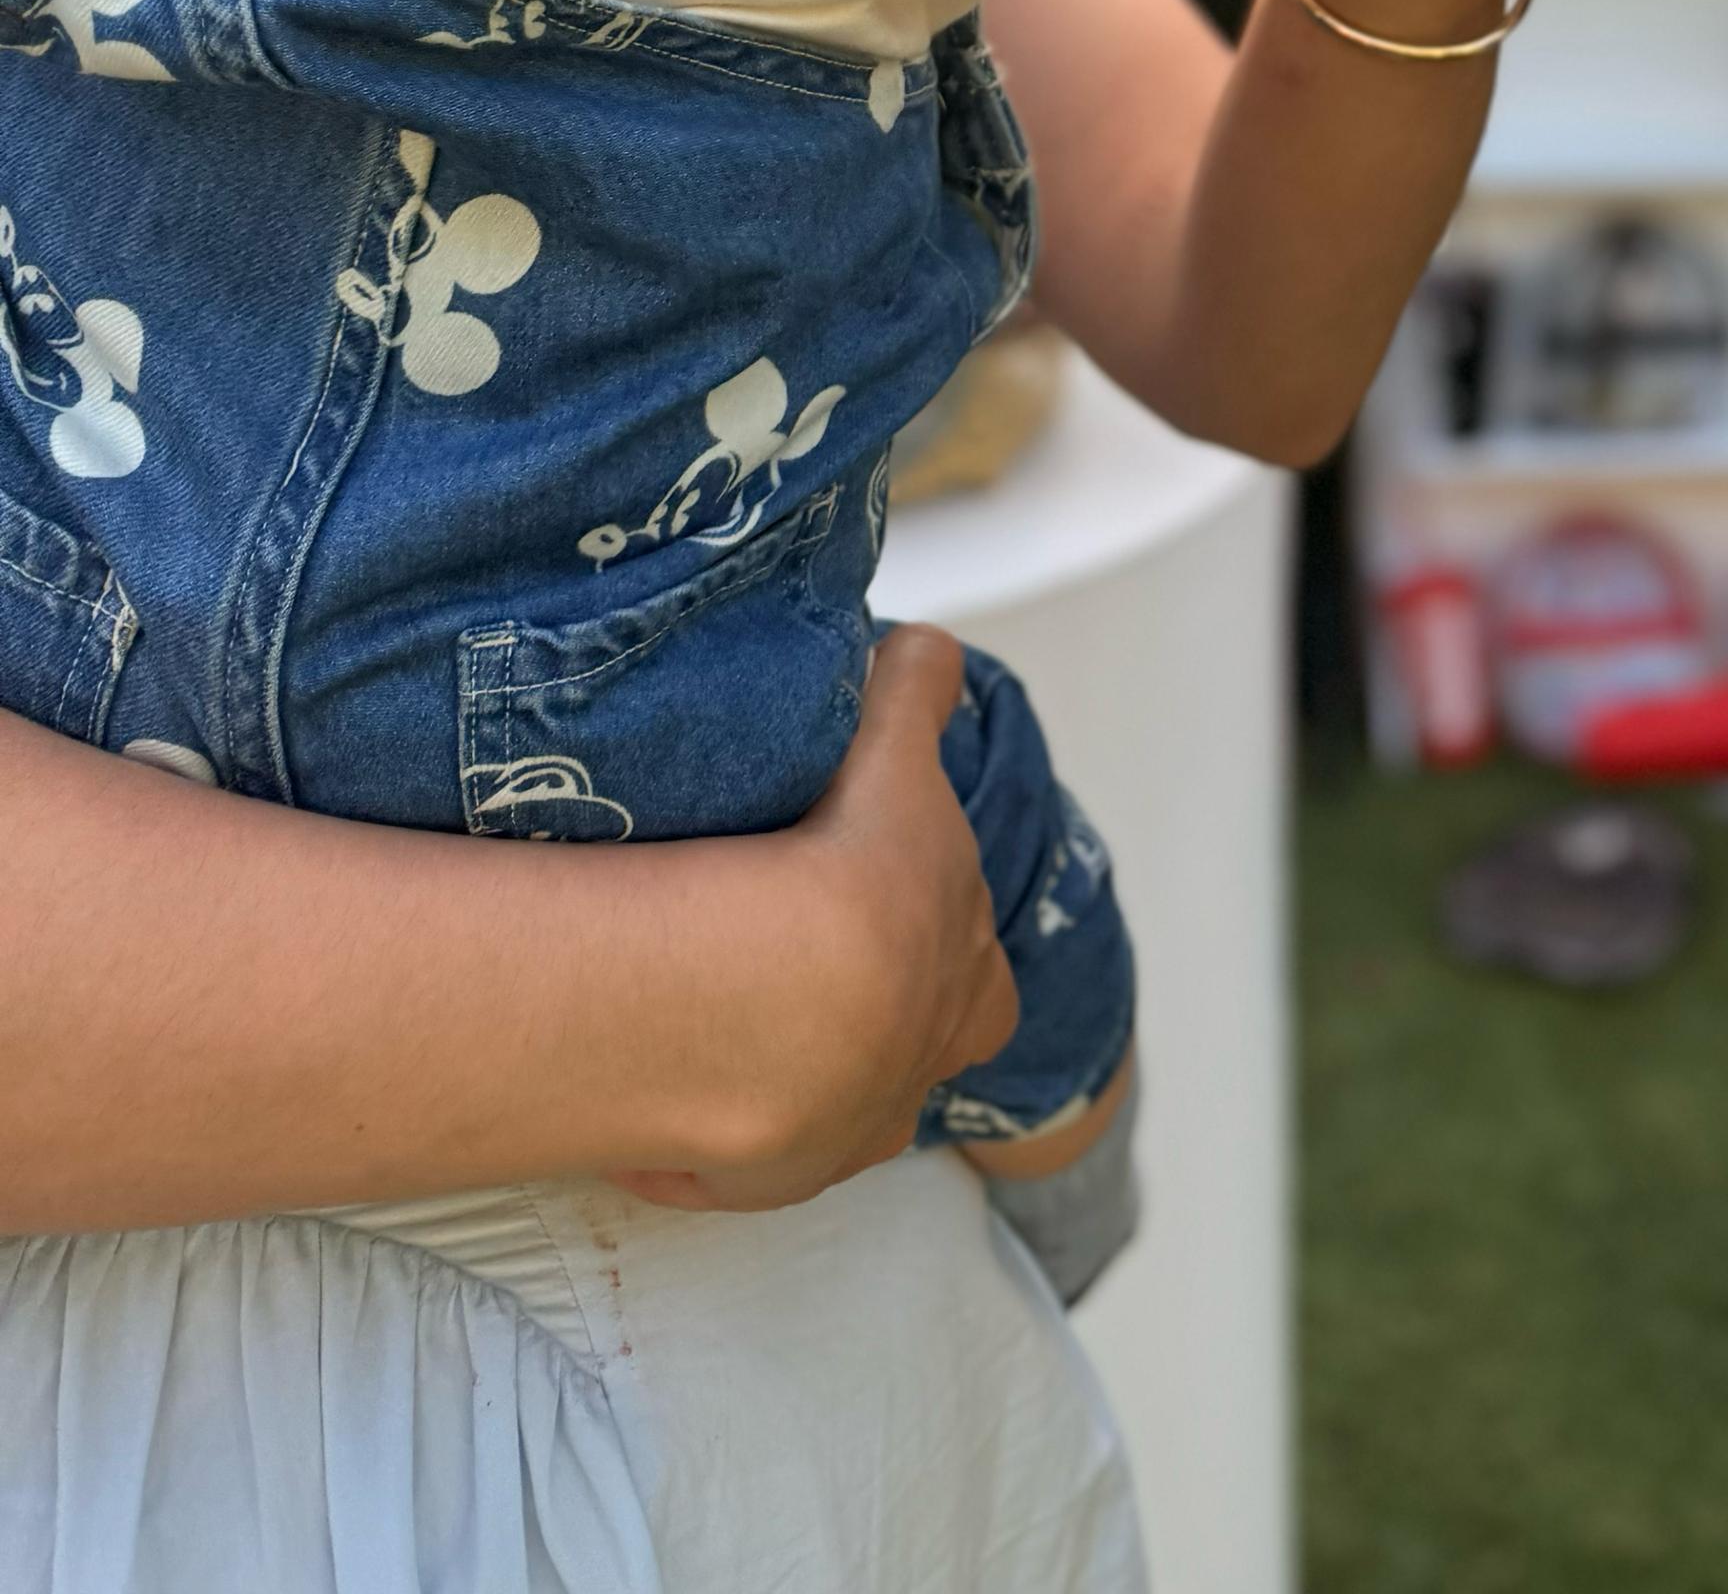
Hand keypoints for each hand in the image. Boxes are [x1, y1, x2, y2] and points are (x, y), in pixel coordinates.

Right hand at [612, 625, 1017, 1209]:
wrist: (777, 1004)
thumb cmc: (856, 874)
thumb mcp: (899, 750)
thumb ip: (918, 689)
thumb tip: (924, 652)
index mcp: (970, 988)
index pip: (972, 968)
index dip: (926, 929)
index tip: (870, 903)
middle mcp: (911, 1079)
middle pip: (898, 1046)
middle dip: (855, 1005)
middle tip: (782, 952)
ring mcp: (828, 1143)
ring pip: (810, 1113)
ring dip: (768, 1074)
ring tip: (706, 1019)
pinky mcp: (743, 1183)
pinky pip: (712, 1161)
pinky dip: (685, 1133)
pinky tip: (645, 1084)